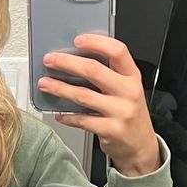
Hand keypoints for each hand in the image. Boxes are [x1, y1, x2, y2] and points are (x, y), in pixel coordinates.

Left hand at [37, 33, 159, 175]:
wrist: (141, 146)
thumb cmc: (129, 114)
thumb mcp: (127, 90)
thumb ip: (109, 76)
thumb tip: (75, 62)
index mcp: (132, 77)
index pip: (118, 51)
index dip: (96, 42)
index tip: (78, 40)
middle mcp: (128, 92)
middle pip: (93, 70)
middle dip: (67, 63)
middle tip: (50, 60)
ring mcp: (120, 111)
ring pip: (82, 95)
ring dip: (60, 88)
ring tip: (45, 84)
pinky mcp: (110, 130)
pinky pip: (81, 120)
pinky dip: (67, 116)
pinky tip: (59, 113)